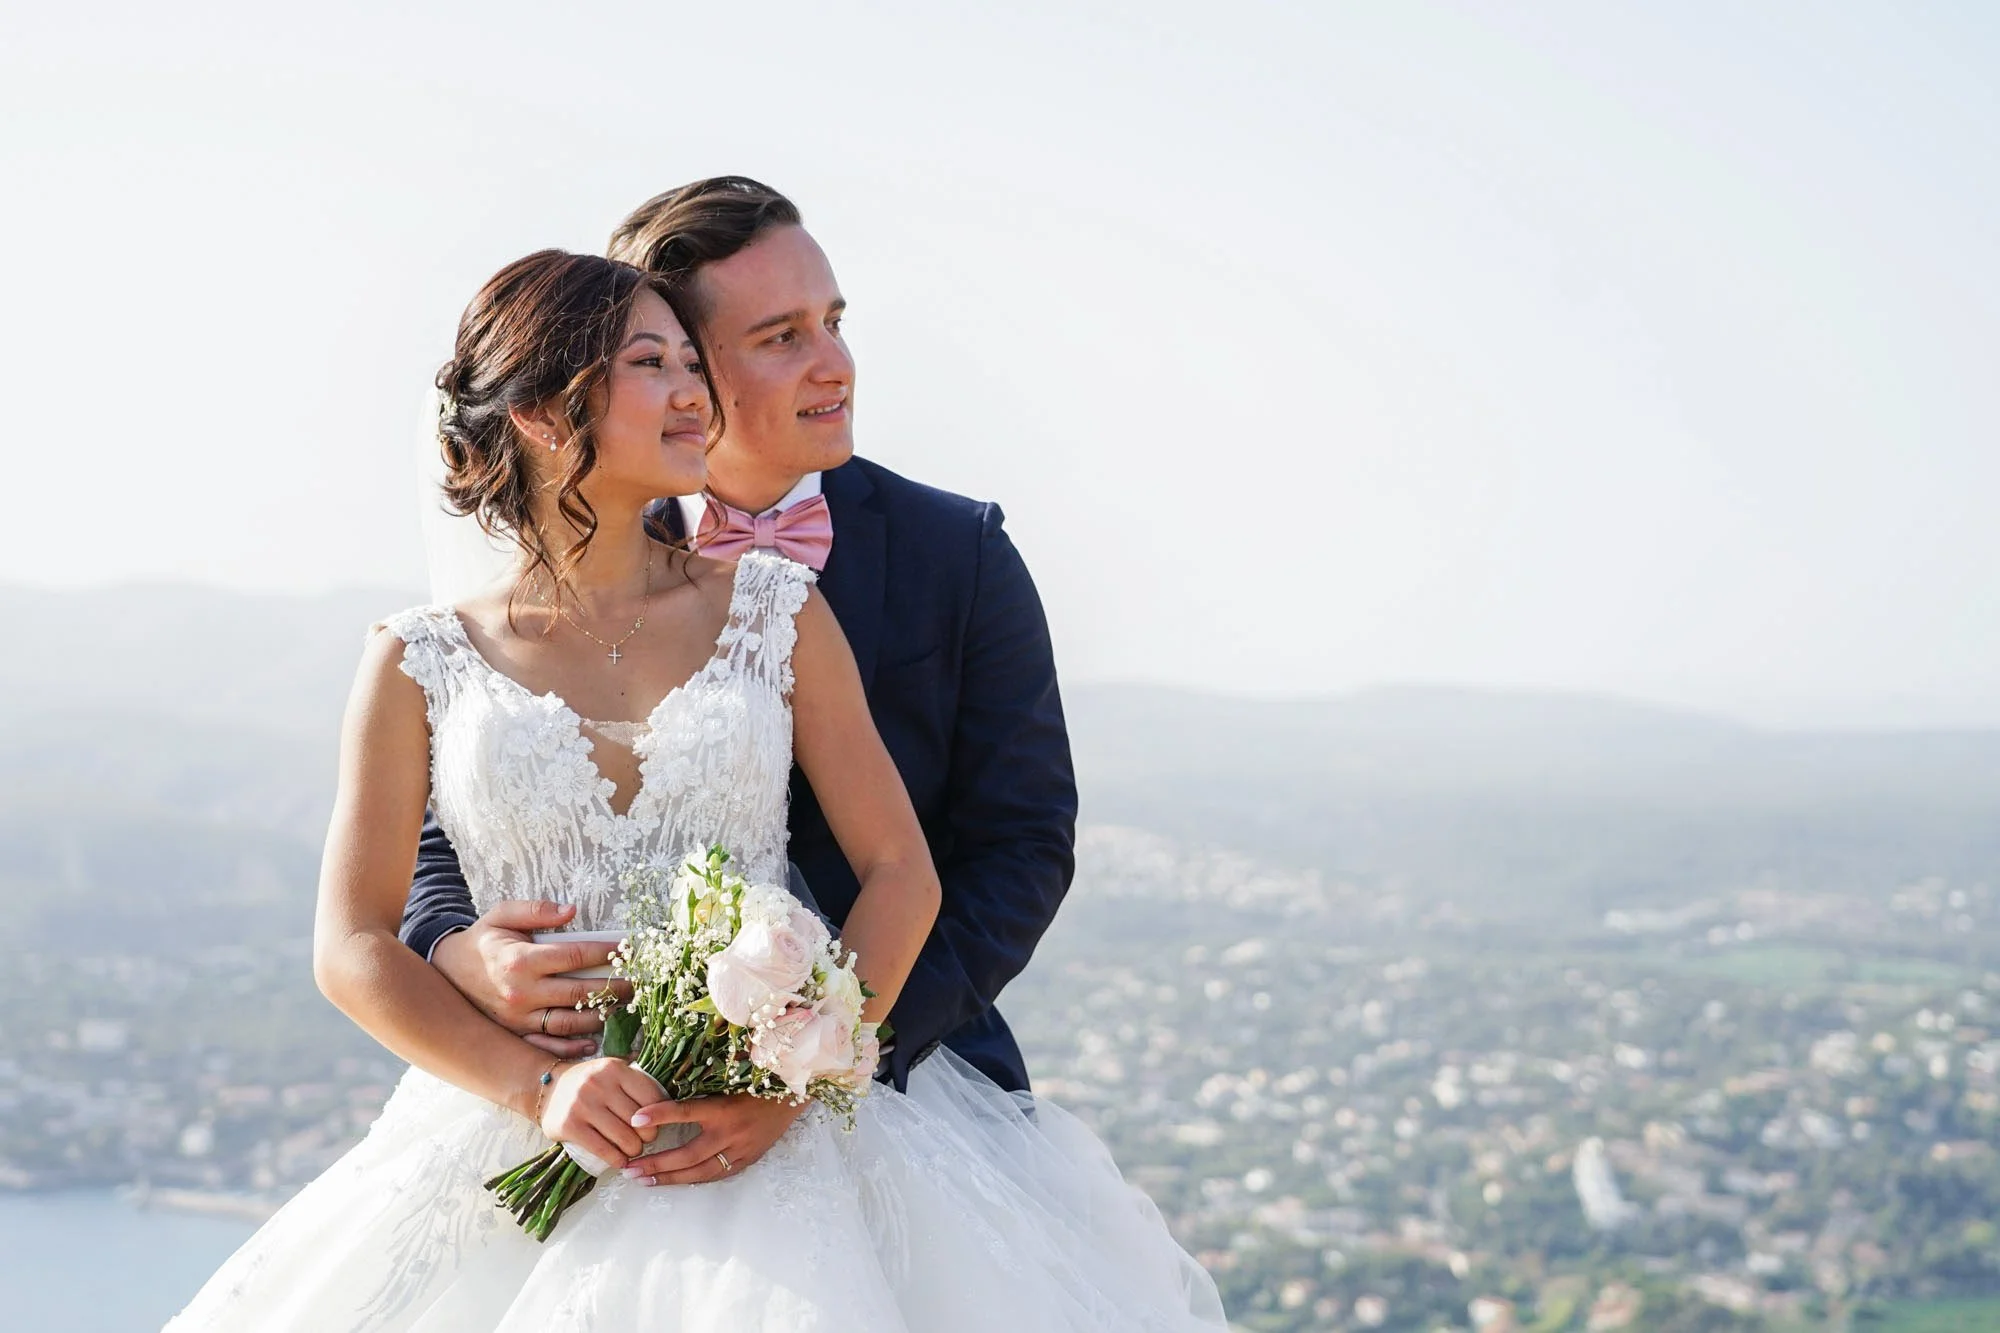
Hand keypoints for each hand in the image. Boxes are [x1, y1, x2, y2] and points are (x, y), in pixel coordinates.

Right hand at [431, 900, 630, 1057]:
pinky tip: (594, 1041)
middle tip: (638, 984)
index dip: (605, 953)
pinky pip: (548, 1045)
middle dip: (614, 989)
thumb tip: (571, 910)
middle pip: (579, 993)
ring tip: (624, 1008)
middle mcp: (521, 993)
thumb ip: (536, 910)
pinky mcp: (515, 1034)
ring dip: (601, 1018)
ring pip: (569, 1023)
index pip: (574, 956)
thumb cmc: (482, 941)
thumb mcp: (502, 915)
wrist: (446, 973)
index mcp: (520, 961)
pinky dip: (572, 1047)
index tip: (628, 949)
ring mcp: (518, 1018)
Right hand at [538, 1057, 664, 1171]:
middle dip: (648, 1136)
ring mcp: (582, 1105)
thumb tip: (669, 1103)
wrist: (548, 1088)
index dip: (660, 1116)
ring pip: (624, 1138)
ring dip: (634, 1150)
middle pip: (640, 1121)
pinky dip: (617, 1160)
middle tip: (644, 1140)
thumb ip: (636, 1081)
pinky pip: (603, 1150)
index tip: (657, 1123)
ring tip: (632, 1150)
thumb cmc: (590, 1083)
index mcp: (615, 1068)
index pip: (652, 1097)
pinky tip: (621, 1161)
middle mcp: (599, 1083)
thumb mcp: (613, 1072)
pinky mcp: (569, 1126)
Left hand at [621, 1093, 807, 1185]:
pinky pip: (715, 1175)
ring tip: (643, 1180)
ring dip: (669, 1178)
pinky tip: (674, 1181)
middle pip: (688, 1154)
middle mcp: (731, 1132)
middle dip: (656, 1163)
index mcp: (725, 1107)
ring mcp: (740, 1150)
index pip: (686, 1111)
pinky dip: (693, 1179)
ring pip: (699, 1172)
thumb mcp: (730, 1079)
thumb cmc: (757, 1082)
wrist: (793, 1097)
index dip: (660, 1114)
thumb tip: (666, 1085)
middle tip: (629, 1169)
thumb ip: (701, 1086)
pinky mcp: (747, 1160)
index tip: (635, 1119)